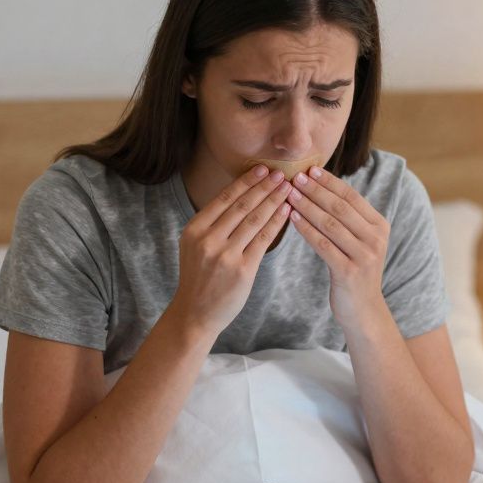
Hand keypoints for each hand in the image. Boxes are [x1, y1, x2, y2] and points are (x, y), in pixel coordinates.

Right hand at [170, 165, 292, 336]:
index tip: (262, 169)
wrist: (195, 314)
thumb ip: (212, 225)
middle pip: (241, 206)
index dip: (245, 182)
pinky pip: (263, 240)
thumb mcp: (194, 246)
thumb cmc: (198, 278)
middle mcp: (208, 240)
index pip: (224, 198)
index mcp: (194, 230)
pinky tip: (287, 211)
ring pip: (254, 220)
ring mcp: (225, 255)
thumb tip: (241, 196)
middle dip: (263, 187)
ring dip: (273, 201)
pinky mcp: (242, 270)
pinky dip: (276, 222)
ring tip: (287, 188)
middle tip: (280, 173)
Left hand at [284, 165, 390, 327]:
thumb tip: (322, 187)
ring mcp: (364, 256)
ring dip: (307, 207)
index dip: (329, 182)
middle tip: (294, 177)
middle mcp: (375, 238)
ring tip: (289, 194)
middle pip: (340, 208)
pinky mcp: (349, 272)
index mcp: (379, 225)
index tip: (309, 169)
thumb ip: (348, 218)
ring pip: (330, 224)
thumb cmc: (354, 270)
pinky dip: (306, 230)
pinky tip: (292, 219)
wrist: (363, 310)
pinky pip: (323, 245)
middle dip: (315, 190)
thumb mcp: (359, 241)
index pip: (351, 196)